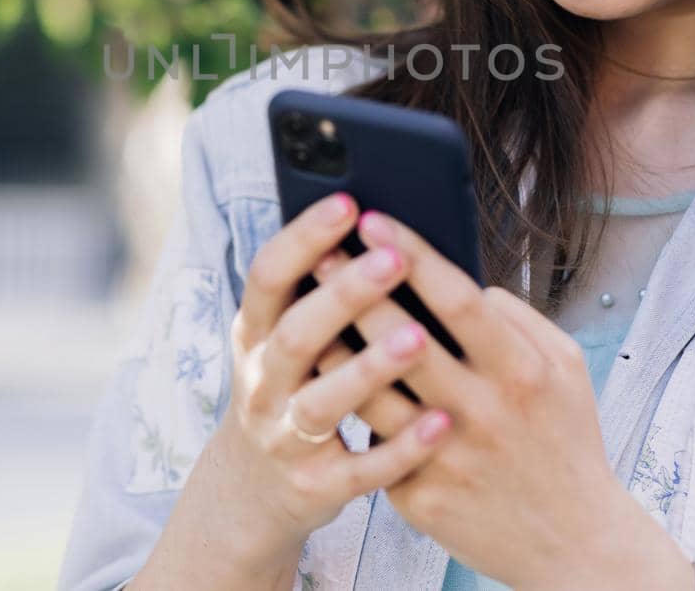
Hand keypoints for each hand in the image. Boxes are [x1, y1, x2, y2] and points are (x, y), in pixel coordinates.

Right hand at [213, 191, 457, 562]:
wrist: (253, 492)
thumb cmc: (292, 389)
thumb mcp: (283, 339)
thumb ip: (317, 292)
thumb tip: (376, 225)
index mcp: (255, 335)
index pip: (267, 276)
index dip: (303, 238)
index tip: (347, 202)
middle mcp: (263, 383)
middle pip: (296, 334)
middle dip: (343, 295)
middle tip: (393, 258)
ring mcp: (285, 438)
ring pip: (323, 403)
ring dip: (369, 368)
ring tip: (419, 336)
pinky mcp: (317, 486)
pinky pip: (363, 470)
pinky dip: (402, 447)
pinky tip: (441, 422)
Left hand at [309, 210, 694, 590]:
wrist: (572, 544)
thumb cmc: (565, 441)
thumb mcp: (566, 371)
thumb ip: (519, 319)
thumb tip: (467, 282)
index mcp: (523, 373)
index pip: (458, 300)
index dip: (411, 255)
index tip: (373, 219)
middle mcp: (483, 414)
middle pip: (400, 340)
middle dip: (354, 290)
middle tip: (319, 252)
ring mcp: (447, 460)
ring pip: (371, 394)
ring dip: (333, 349)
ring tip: (302, 311)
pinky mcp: (420, 498)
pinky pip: (372, 443)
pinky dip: (346, 408)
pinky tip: (319, 378)